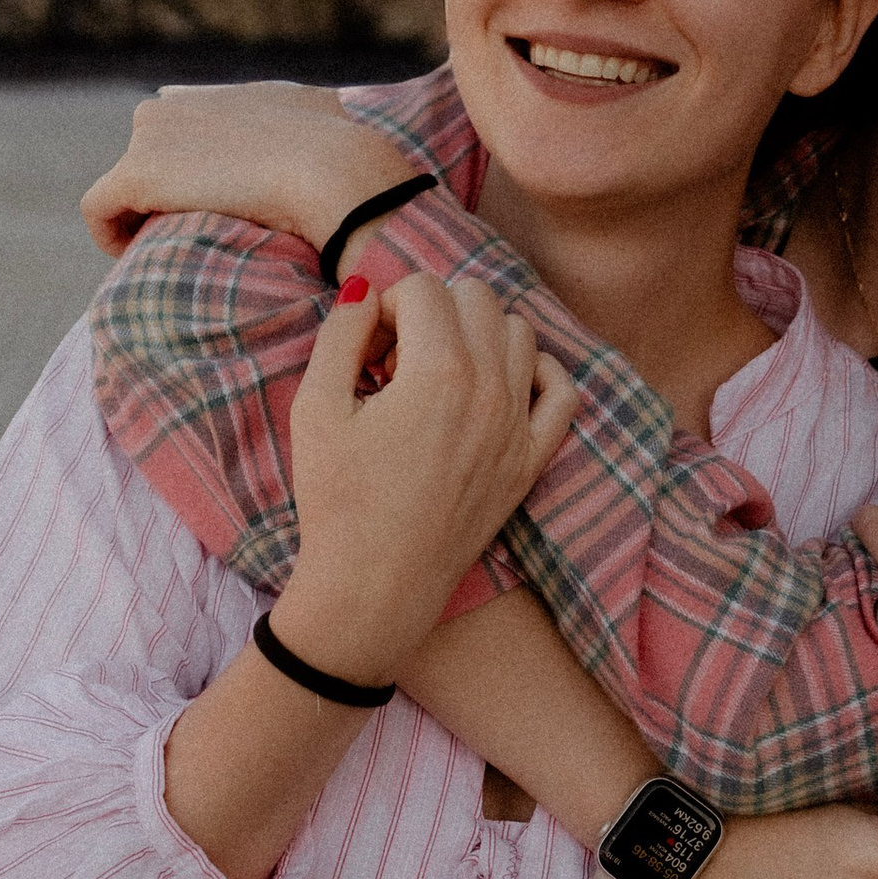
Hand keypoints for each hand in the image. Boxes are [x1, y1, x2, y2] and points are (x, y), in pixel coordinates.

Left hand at [81, 82, 418, 258]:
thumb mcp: (331, 115)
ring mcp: (150, 136)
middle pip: (146, 159)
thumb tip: (333, 115)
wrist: (335, 176)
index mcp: (216, 97)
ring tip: (171, 252)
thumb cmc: (345, 154)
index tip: (210, 212)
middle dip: (162, 197)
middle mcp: (175, 105)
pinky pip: (99, 210)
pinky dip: (110, 236)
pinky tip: (135, 257)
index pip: (176, 127)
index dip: (187, 173)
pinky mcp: (134, 173)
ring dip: (138, 217)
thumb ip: (315, 111)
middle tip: (194, 240)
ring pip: (122, 186)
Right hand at [274, 276, 575, 686]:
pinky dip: (535, 372)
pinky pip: (562, 390)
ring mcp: (519, 427)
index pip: (422, 288)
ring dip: (477, 334)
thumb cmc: (336, 502)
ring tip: (436, 375)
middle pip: (476, 296)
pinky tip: (495, 385)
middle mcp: (492, 391)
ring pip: (519, 331)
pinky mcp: (531, 461)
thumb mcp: (315, 408)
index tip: (363, 354)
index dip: (383, 309)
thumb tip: (366, 288)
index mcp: (440, 372)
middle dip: (432, 312)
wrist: (373, 590)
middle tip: (395, 361)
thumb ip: (341, 333)